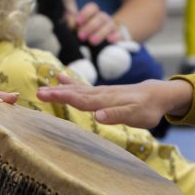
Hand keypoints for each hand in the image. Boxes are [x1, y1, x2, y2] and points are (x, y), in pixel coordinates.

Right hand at [37, 76, 191, 127]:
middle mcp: (100, 94)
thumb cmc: (147, 109)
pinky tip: (61, 78)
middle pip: (75, 94)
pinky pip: (83, 87)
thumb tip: (97, 116)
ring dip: (60, 89)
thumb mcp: (136, 116)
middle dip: (56, 94)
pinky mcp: (102, 92)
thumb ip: (117, 115)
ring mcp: (100, 92)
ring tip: (43, 88)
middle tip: (38, 93)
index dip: (63, 98)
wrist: (156, 95)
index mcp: (105, 101)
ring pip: (76, 90)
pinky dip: (71, 83)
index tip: (47, 96)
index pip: (81, 100)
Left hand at [75, 2, 123, 44]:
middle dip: (90, 26)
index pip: (93, 7)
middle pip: (100, 17)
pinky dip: (114, 36)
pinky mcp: (118, 37)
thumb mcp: (78, 29)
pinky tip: (109, 40)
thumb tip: (67, 20)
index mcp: (94, 15)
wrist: (103, 44)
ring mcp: (112, 27)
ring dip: (100, 33)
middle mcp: (104, 19)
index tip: (78, 22)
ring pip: (109, 25)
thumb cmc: (86, 35)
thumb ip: (73, 25)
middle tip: (81, 36)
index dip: (85, 13)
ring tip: (92, 42)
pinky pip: (118, 34)